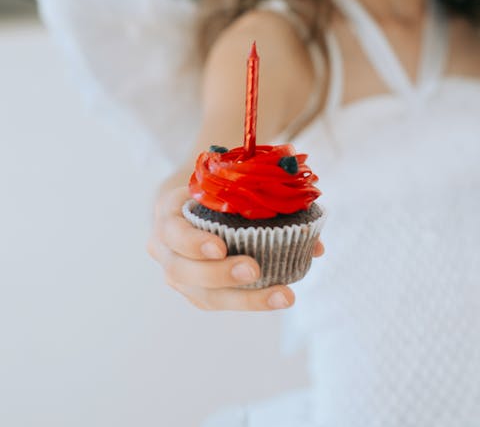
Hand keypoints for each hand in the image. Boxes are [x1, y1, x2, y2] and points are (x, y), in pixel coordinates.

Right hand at [147, 185, 323, 310]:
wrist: (190, 202)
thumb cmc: (213, 187)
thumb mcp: (227, 181)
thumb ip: (262, 197)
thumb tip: (313, 238)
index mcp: (167, 213)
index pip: (172, 231)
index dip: (193, 242)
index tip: (220, 247)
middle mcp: (164, 248)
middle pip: (183, 271)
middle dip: (220, 274)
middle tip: (254, 270)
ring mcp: (177, 274)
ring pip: (203, 295)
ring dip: (245, 298)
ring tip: (282, 295)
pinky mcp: (195, 292)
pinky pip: (219, 302)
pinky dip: (250, 300)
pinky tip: (277, 297)